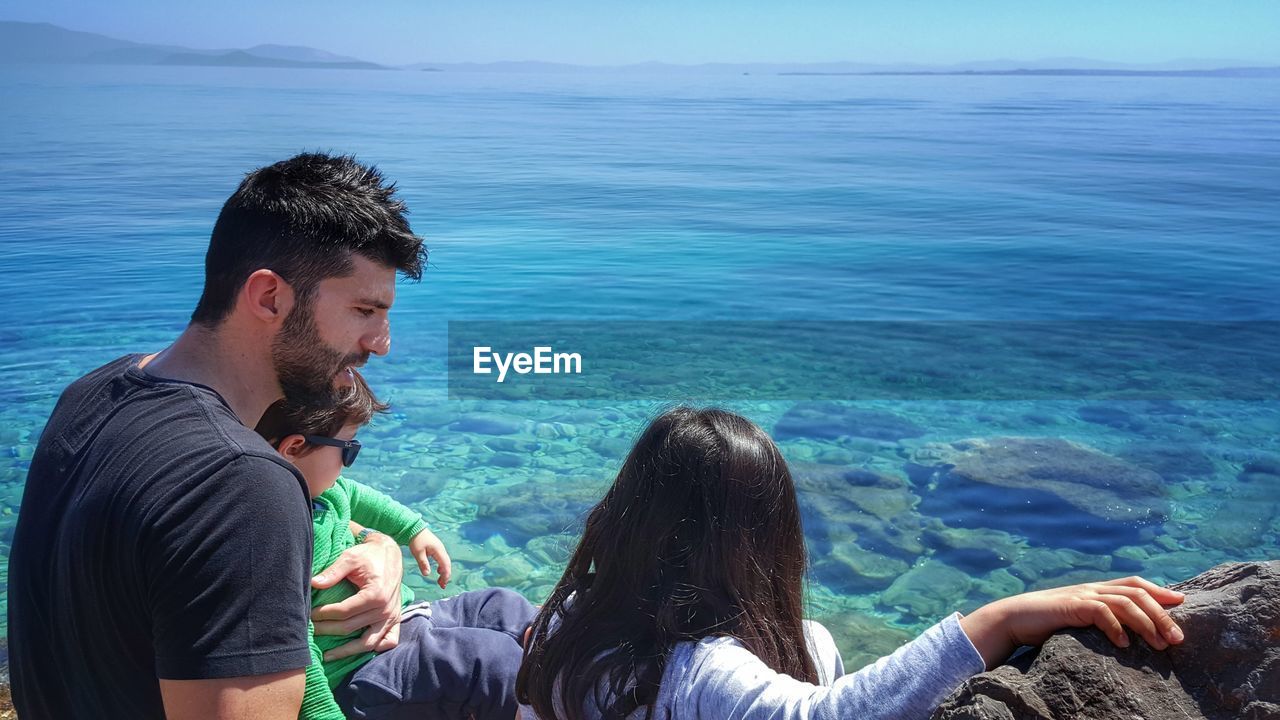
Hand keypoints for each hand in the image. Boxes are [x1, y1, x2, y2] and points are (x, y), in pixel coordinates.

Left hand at [310, 531, 404, 659]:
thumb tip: (313, 583)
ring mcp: (392, 617)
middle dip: (327, 630)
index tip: (310, 614)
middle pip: (350, 628)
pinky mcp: (395, 619)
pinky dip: (375, 649)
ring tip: (327, 656)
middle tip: (311, 629)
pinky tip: (358, 651)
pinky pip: (388, 641)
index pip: (343, 612)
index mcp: (376, 594)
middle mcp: (385, 609)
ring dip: (346, 651)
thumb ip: (333, 571)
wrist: (390, 553)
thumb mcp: (350, 558)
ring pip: (367, 643)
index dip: (324, 614)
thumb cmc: (369, 555)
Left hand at [408, 528, 451, 588]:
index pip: (445, 565)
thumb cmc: (416, 540)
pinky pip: (442, 559)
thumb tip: (427, 574)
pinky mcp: (436, 548)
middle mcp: (441, 550)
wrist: (414, 528)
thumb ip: (423, 563)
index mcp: (438, 550)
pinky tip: (438, 571)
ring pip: (445, 562)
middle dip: (446, 575)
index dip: (445, 575)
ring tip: (440, 581)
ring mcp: (440, 549)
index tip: (442, 584)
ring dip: (444, 572)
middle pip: (447, 564)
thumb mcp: (418, 553)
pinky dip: (441, 567)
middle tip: (442, 585)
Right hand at [960, 575, 1184, 669]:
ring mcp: (1082, 595)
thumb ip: (1099, 619)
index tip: (1181, 602)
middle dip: (1162, 614)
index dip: (1159, 590)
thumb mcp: (1079, 619)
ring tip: (1160, 644)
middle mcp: (1093, 588)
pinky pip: (1101, 611)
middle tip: (1178, 638)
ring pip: (1125, 601)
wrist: (1014, 618)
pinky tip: (1124, 644)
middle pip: (1137, 592)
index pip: (1134, 583)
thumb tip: (1125, 634)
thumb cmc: (1047, 623)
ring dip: (1147, 623)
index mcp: (1096, 589)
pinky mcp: (1071, 605)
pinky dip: (1116, 627)